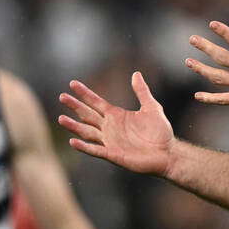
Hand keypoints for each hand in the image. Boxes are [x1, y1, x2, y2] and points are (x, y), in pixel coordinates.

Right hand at [59, 72, 174, 176]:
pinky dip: (84, 146)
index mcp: (116, 115)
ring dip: (74, 126)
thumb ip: (142, 91)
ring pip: (87, 132)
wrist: (167, 153)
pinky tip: (72, 141)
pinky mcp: (113, 154)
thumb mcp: (152, 107)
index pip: (95, 102)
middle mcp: (109, 127)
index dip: (84, 93)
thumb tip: (136, 74)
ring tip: (61, 119)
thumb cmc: (160, 132)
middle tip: (62, 96)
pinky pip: (95, 150)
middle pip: (87, 115)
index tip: (72, 83)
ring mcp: (109, 141)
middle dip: (75, 106)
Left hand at [186, 11, 228, 120]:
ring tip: (189, 62)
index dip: (224, 32)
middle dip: (205, 47)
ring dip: (201, 69)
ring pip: (218, 77)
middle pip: (222, 57)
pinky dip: (209, 98)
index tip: (211, 24)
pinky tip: (198, 95)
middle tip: (192, 39)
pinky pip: (223, 99)